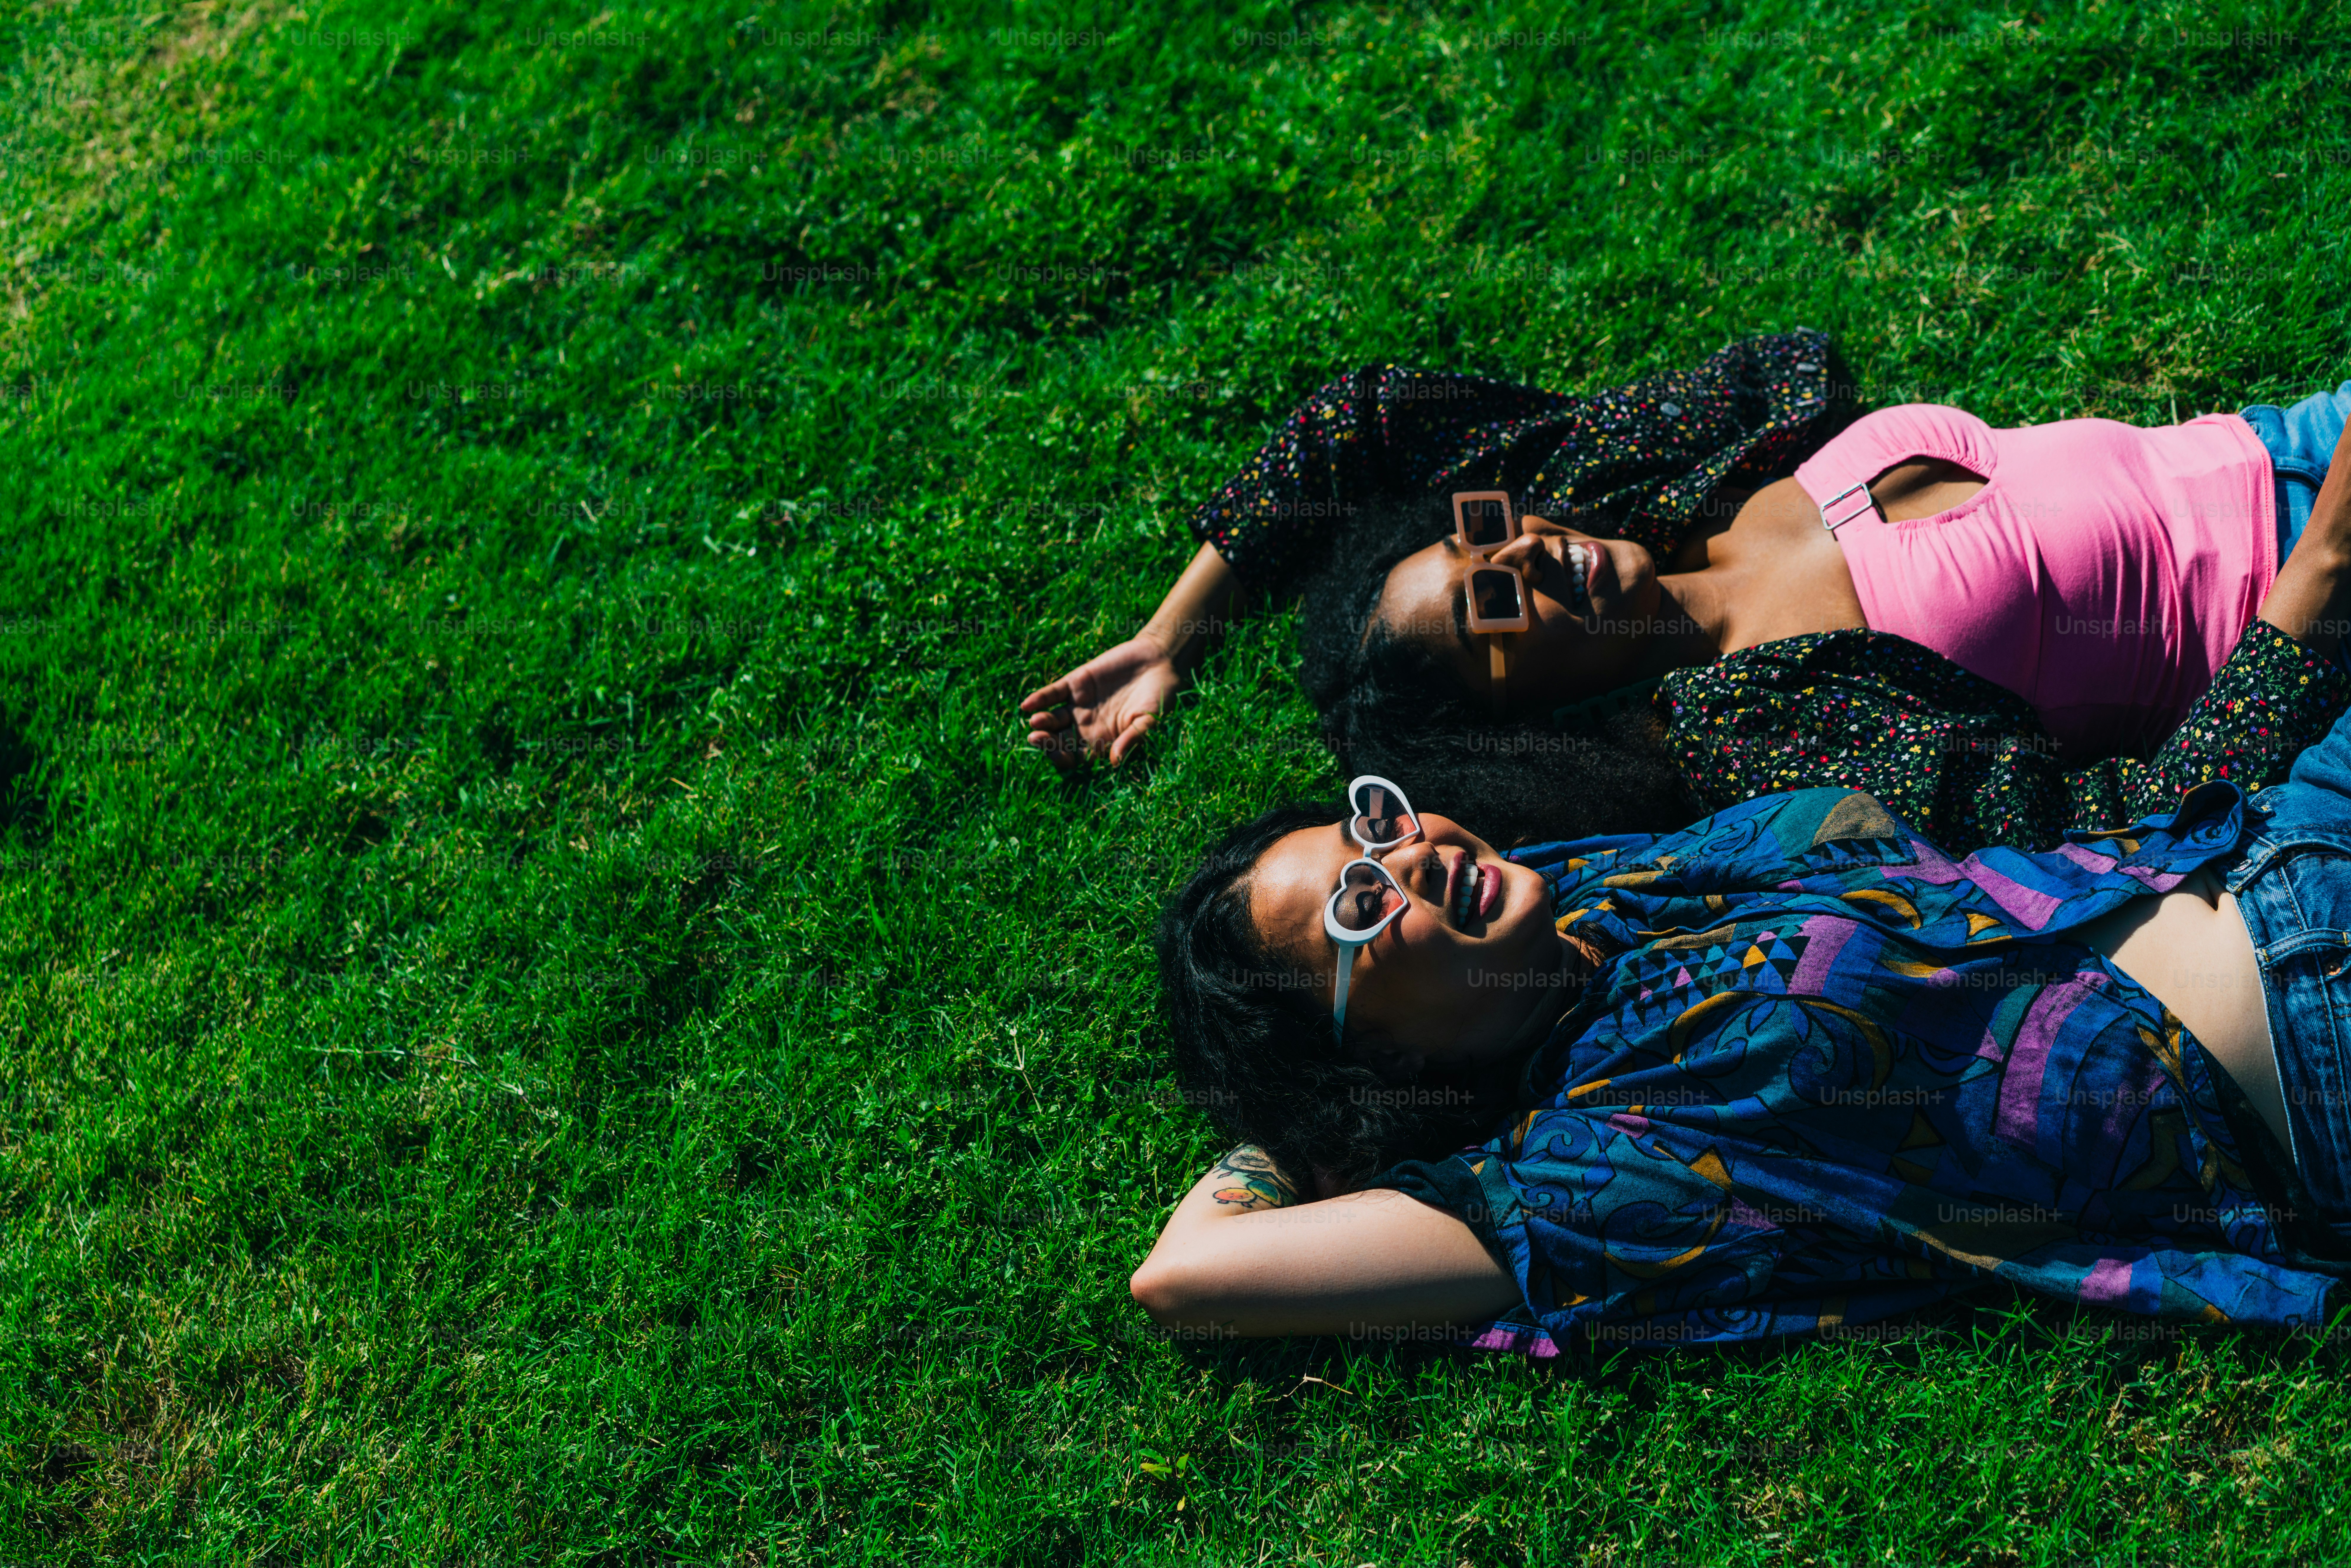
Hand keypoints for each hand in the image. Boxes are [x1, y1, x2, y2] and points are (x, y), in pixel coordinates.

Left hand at [1019, 635, 1182, 771]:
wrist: (1160, 660)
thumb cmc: (1162, 696)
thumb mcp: (1151, 720)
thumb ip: (1132, 739)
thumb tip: (1114, 762)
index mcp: (1103, 742)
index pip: (1076, 758)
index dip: (1063, 759)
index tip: (1058, 756)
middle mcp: (1086, 727)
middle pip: (1058, 741)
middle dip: (1046, 743)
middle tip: (1037, 739)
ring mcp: (1079, 705)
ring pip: (1053, 719)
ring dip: (1042, 723)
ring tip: (1036, 722)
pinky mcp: (1075, 683)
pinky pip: (1052, 693)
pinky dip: (1040, 699)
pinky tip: (1027, 705)